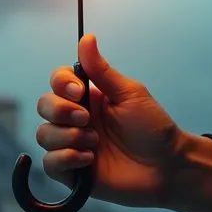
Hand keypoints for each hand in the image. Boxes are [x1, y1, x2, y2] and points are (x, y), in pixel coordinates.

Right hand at [35, 33, 203, 210]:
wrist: (167, 166)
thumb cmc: (153, 128)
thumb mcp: (130, 94)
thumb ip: (102, 70)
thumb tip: (87, 38)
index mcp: (88, 97)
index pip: (57, 82)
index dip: (60, 84)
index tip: (78, 91)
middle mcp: (76, 120)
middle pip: (43, 105)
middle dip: (60, 111)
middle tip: (87, 119)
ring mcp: (72, 145)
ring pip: (43, 135)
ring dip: (67, 137)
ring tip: (95, 142)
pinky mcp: (73, 173)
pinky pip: (50, 163)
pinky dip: (66, 159)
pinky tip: (89, 160)